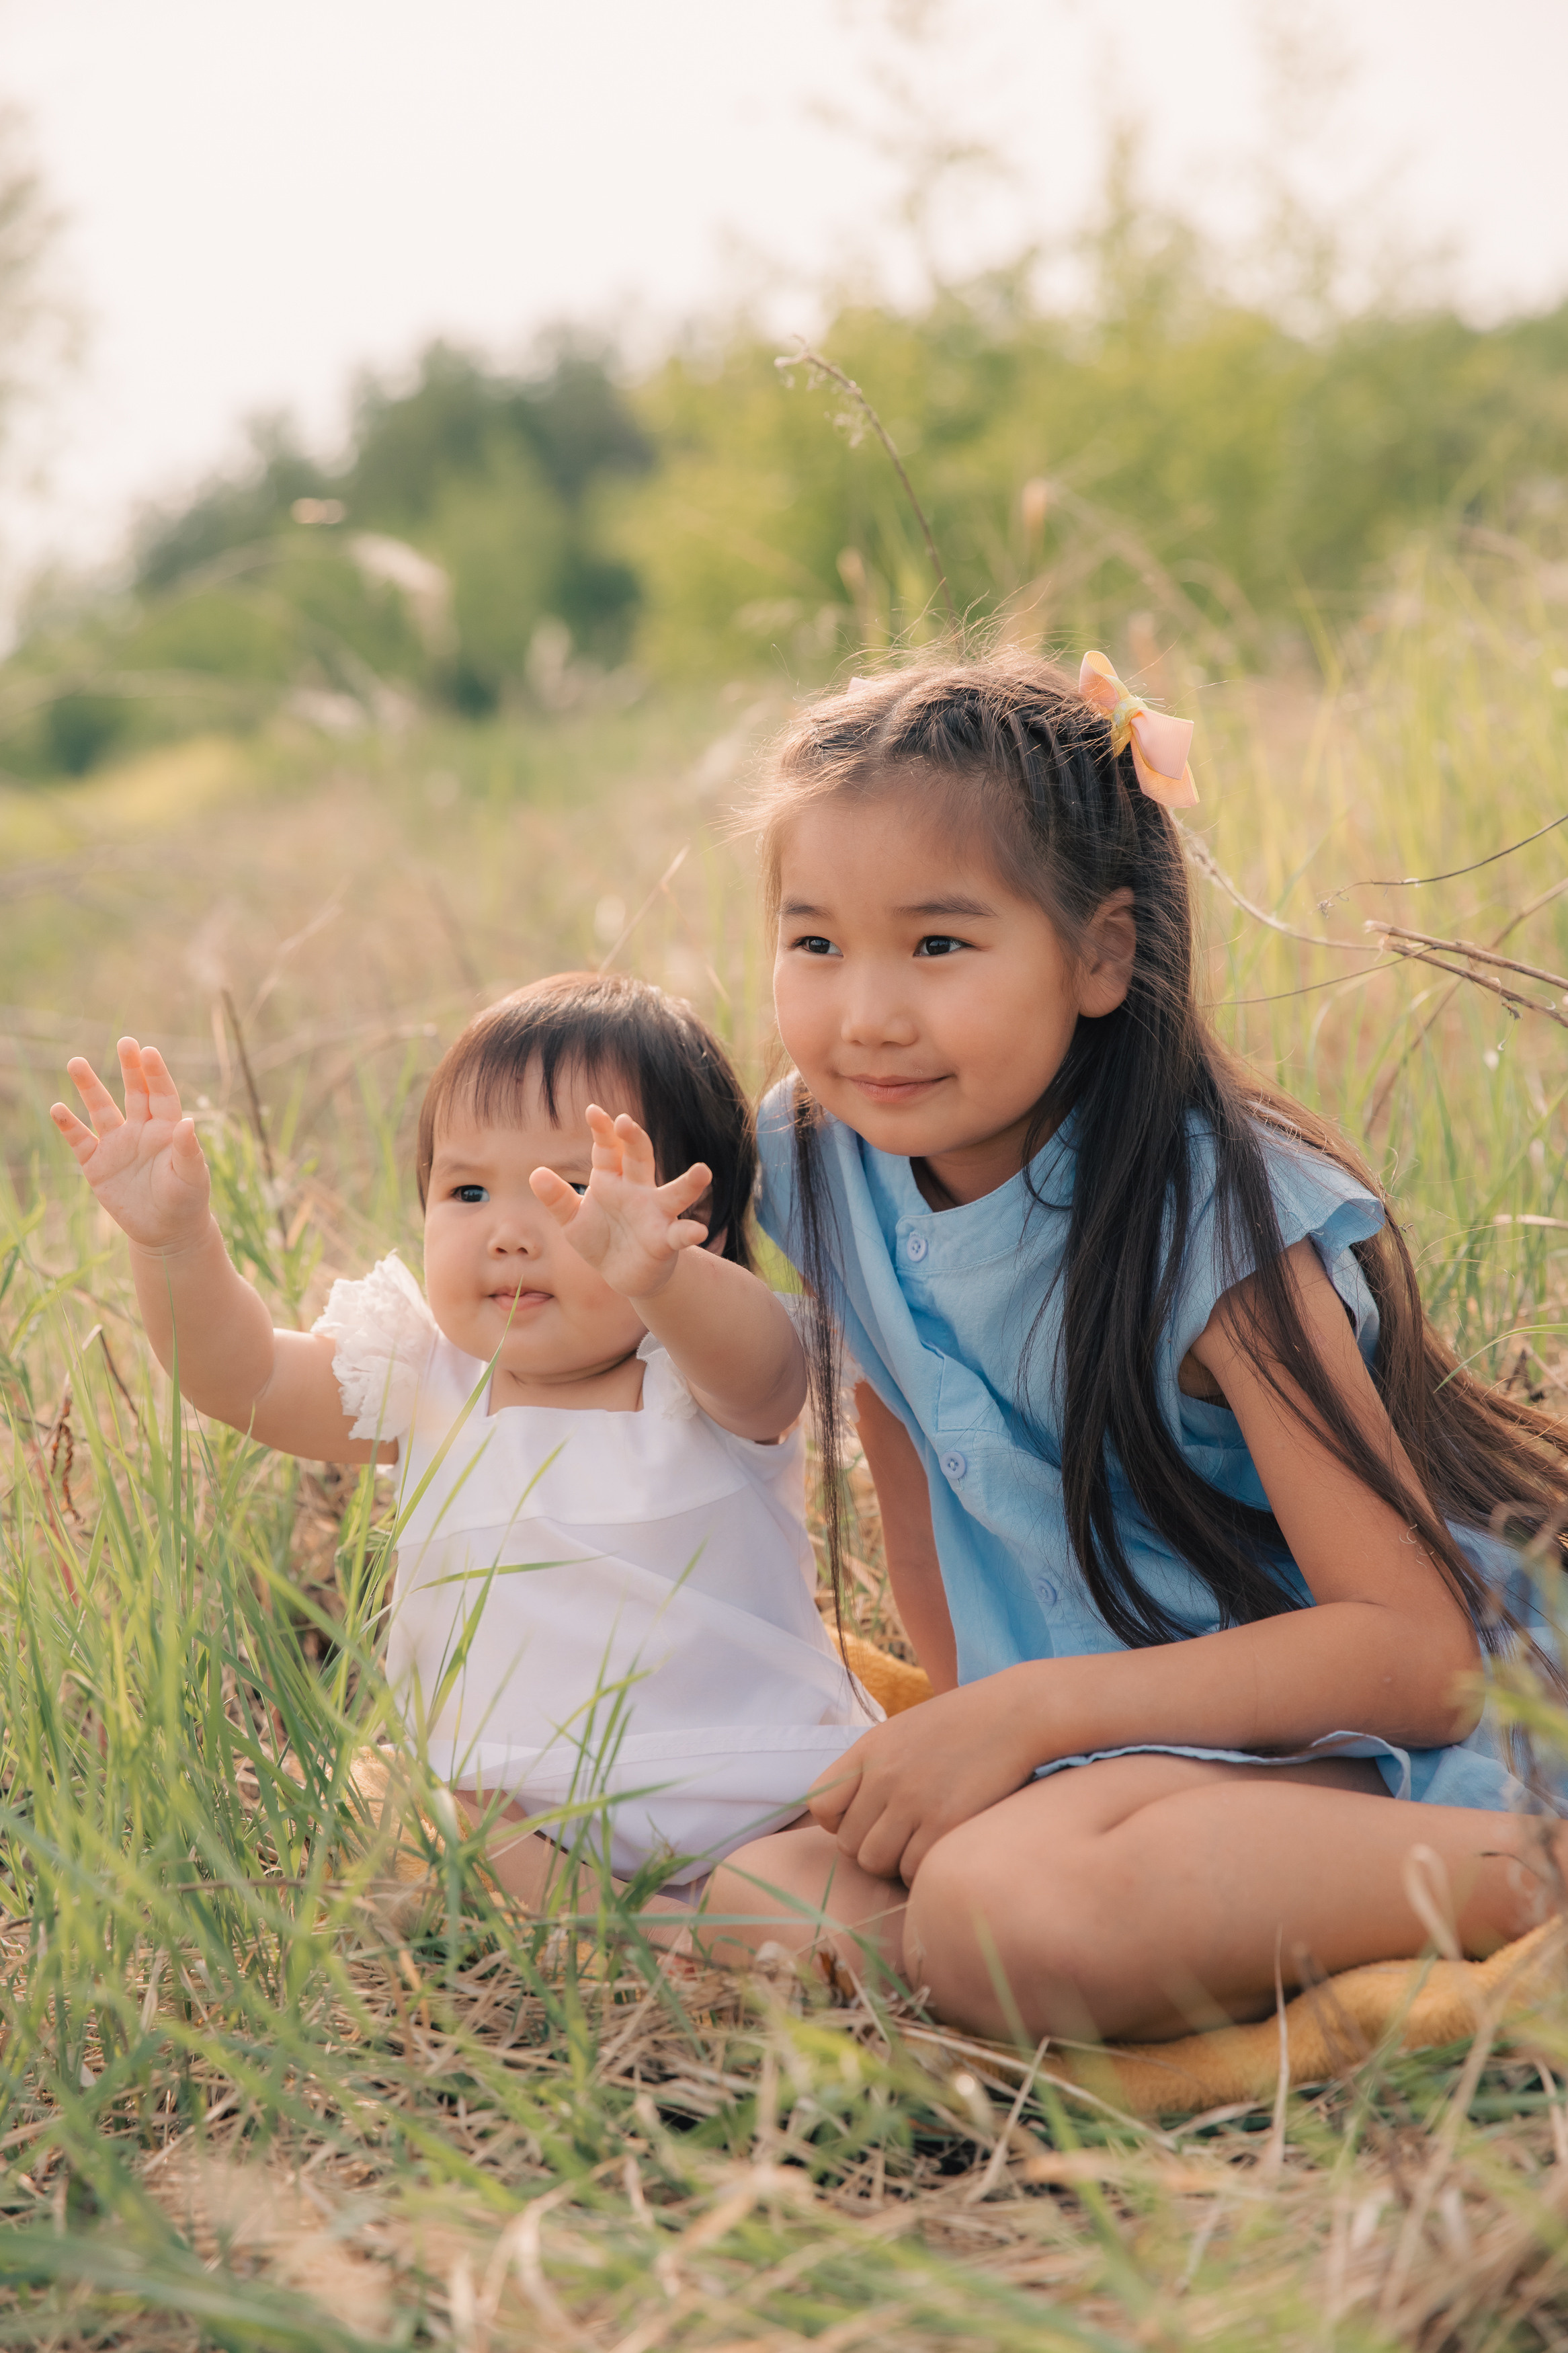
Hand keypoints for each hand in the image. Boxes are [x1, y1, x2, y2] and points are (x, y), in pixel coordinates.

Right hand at [51, 1038, 211, 1254]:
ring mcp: (117, 1145)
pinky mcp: (97, 1164)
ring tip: (76, 1062)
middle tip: (125, 1041)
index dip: (155, 1074)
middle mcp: (141, 1130)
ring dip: (89, 1087)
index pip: (161, 1094)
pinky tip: (57, 1108)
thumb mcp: (191, 1176)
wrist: (166, 1231)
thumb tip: (190, 1123)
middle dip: (129, 1068)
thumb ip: (188, 1150)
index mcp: (167, 1129)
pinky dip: (68, 1125)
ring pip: (101, 1109)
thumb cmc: (187, 1200)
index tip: (148, 1052)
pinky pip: (80, 1140)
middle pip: (134, 1092)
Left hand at [530, 1105, 711, 1300]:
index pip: (608, 1149)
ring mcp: (655, 1215)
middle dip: (634, 1140)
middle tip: (626, 1122)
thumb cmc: (601, 1240)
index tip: (593, 1110)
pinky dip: (689, 1232)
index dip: (602, 1130)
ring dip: (689, 1184)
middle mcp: (637, 1191)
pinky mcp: (665, 1241)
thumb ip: (558, 1199)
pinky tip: (698, 1231)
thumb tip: (537, 1173)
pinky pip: (679, 1235)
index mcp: (612, 1180)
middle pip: (639, 1159)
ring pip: (674, 1193)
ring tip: (703, 1171)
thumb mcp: (573, 1221)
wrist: (623, 1276)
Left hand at [809, 1671, 1041, 1884]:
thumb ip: (873, 1767)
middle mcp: (884, 1774)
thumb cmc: (963, 1725)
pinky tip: (939, 1849)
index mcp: (869, 1749)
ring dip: (894, 1864)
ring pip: (876, 1862)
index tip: (867, 1821)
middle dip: (871, 1850)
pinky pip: (912, 1869)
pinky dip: (921, 1870)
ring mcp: (913, 1799)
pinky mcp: (945, 1822)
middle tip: (901, 1840)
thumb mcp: (904, 1732)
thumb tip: (848, 1814)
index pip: (820, 1805)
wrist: (1016, 1713)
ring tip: (919, 1846)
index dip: (839, 1823)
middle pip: (848, 1844)